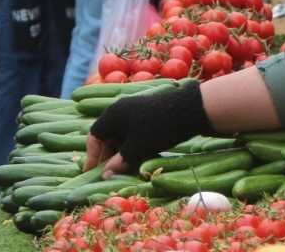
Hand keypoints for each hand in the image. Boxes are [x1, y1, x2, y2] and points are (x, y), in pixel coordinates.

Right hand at [87, 82, 213, 175]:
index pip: (95, 135)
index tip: (93, 171)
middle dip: (108, 155)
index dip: (93, 155)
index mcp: (114, 114)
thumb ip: (119, 162)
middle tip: (110, 174)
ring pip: (122, 134)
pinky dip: (133, 145)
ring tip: (125, 169)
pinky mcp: (150, 114)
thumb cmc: (159, 129)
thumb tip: (104, 175)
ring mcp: (137, 110)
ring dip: (121, 152)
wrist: (192, 109)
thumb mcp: (137, 149)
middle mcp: (122, 109)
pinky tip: (140, 158)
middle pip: (108, 135)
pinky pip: (135, 131)